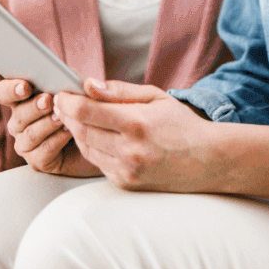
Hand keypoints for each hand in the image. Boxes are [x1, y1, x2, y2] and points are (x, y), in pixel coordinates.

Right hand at [0, 79, 76, 173]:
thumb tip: (66, 75)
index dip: (10, 89)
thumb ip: (68, 79)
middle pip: (18, 114)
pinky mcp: (37, 161)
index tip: (25, 87)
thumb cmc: (81, 109)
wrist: (95, 138)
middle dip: (34, 107)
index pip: (3, 93)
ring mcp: (25, 143)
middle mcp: (19, 122)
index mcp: (22, 100)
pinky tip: (69, 131)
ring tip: (62, 117)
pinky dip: (58, 139)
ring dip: (47, 124)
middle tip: (48, 100)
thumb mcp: (75, 89)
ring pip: (30, 134)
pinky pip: (43, 150)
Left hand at [56, 79, 214, 191]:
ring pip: (86, 149)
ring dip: (76, 132)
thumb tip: (88, 84)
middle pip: (81, 131)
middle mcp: (129, 150)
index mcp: (136, 123)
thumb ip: (119, 90)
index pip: (86, 111)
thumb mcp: (155, 96)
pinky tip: (95, 135)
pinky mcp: (125, 184)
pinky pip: (97, 163)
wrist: (207, 160)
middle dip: (67, 116)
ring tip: (77, 117)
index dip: (67, 102)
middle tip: (63, 104)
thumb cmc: (181, 124)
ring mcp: (126, 170)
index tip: (62, 94)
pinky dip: (91, 147)